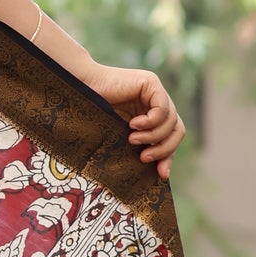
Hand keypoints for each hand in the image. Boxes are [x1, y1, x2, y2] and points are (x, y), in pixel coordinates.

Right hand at [84, 64, 185, 180]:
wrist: (79, 88)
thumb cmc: (92, 113)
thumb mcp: (121, 135)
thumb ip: (140, 145)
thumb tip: (161, 174)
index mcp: (151, 114)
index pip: (171, 136)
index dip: (169, 155)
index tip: (161, 174)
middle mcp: (156, 102)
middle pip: (177, 130)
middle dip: (164, 149)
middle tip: (144, 158)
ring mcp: (155, 91)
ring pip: (172, 121)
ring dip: (153, 137)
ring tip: (132, 139)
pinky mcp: (151, 82)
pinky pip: (162, 109)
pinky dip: (150, 122)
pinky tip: (133, 124)